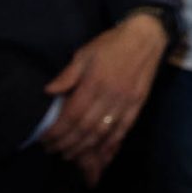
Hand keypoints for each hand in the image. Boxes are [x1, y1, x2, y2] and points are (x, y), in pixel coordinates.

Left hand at [40, 12, 166, 179]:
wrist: (146, 37)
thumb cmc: (111, 44)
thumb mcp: (84, 53)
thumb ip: (68, 75)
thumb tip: (49, 92)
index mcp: (95, 82)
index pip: (72, 115)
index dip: (57, 131)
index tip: (45, 139)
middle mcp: (111, 95)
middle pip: (86, 128)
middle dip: (67, 143)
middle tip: (53, 150)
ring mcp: (126, 102)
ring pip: (103, 133)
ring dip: (85, 149)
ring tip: (70, 155)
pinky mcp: (138, 105)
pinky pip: (123, 130)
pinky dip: (110, 145)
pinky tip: (100, 154)